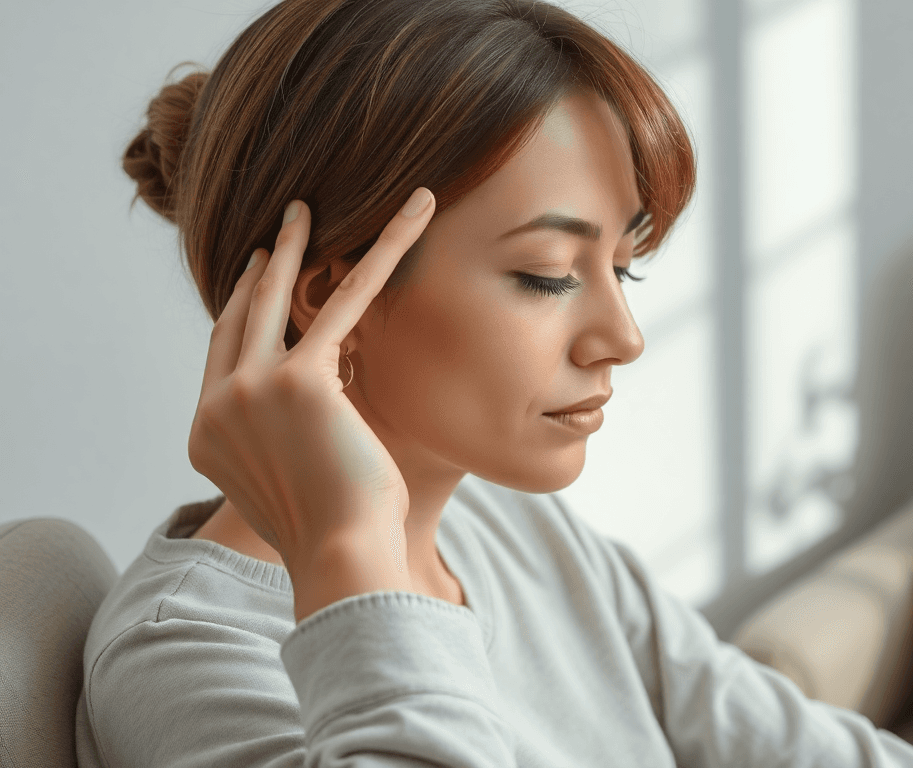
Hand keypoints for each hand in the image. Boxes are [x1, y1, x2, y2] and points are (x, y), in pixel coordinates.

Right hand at [187, 188, 436, 573]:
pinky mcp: (301, 379)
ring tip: (308, 208)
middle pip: (240, 314)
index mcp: (207, 433)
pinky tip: (410, 218)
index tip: (259, 277)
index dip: (241, 310)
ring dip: (299, 245)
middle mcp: (218, 405)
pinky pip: (346, 300)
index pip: (222, 354)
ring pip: (279, 297)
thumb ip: (282, 441)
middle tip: (283, 227)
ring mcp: (251, 389)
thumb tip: (316, 418)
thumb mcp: (288, 483)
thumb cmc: (333, 532)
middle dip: (262, 267)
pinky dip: (382, 253)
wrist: (339, 556)